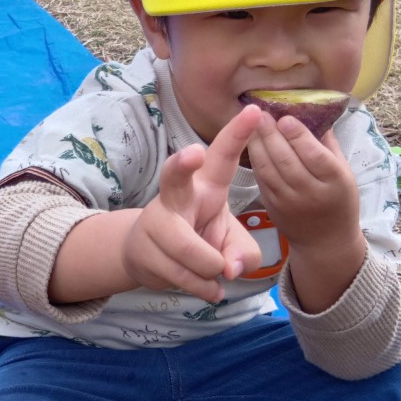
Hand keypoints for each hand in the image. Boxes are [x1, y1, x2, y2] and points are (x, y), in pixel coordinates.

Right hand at [121, 106, 262, 301]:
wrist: (147, 257)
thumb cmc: (198, 237)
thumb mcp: (229, 240)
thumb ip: (244, 252)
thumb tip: (230, 269)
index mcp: (204, 185)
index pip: (221, 156)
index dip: (237, 134)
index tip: (255, 111)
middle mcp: (176, 196)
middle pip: (174, 176)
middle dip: (182, 164)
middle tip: (192, 153)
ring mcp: (156, 222)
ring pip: (191, 251)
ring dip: (211, 271)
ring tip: (215, 274)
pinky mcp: (144, 249)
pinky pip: (184, 276)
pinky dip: (203, 289)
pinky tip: (207, 288)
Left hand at [245, 109, 359, 253]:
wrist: (326, 241)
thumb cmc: (339, 200)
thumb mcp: (344, 172)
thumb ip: (328, 145)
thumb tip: (315, 112)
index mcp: (334, 181)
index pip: (314, 155)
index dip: (298, 135)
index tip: (285, 117)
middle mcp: (310, 193)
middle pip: (286, 160)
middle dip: (271, 134)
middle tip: (262, 113)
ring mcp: (288, 202)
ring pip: (268, 169)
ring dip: (258, 144)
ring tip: (253, 124)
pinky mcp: (272, 206)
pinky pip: (261, 179)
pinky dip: (255, 159)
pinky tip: (251, 143)